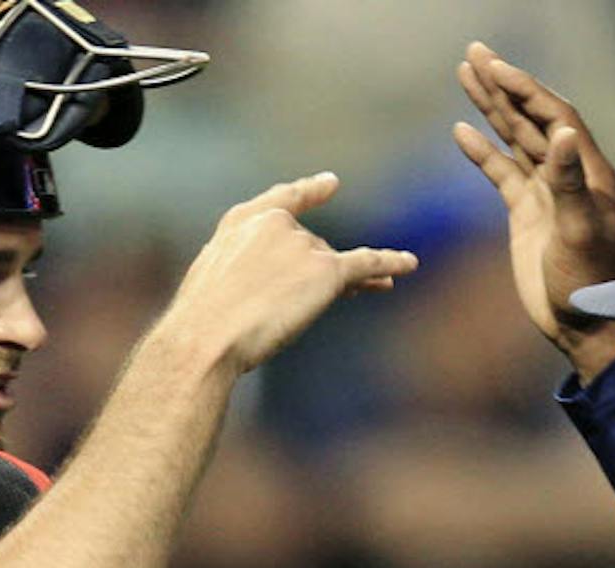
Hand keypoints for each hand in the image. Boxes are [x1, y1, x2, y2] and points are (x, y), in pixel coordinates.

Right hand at [161, 172, 418, 375]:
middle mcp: (275, 224)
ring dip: (347, 282)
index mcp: (242, 222)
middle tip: (322, 299)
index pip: (284, 200)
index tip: (331, 183)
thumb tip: (282, 285)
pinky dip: (391, 262)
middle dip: (321, 273)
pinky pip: (367, 263)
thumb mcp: (218, 281)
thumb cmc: (204, 322)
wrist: (208, 337)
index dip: (310, 192)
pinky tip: (410, 264)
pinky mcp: (326, 270)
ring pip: (335, 264)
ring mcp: (302, 244)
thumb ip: (247, 269)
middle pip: (313, 246)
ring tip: (369, 291)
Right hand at [453, 42, 614, 380]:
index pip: (556, 117)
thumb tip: (564, 132)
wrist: (583, 324)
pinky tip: (461, 130)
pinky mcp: (526, 213)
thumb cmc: (590, 282)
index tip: (497, 68)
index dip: (527, 90)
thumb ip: (570, 182)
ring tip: (466, 74)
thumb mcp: (580, 231)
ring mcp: (545, 192)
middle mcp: (569, 174)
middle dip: (504, 84)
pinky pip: (501, 173)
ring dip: (491, 107)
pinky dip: (482, 152)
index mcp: (589, 172)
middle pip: (532, 117)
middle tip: (474, 53)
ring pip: (515, 139)